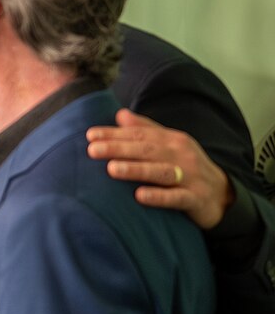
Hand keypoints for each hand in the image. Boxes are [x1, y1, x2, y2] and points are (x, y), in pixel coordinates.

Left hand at [86, 109, 234, 229]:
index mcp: (173, 140)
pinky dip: (159, 196)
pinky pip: (177, 197)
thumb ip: (146, 130)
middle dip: (119, 149)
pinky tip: (139, 196)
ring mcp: (190, 177)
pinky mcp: (196, 199)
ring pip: (161, 172)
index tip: (90, 135)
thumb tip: (120, 114)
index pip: (140, 135)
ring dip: (136, 170)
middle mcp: (182, 155)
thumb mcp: (169, 145)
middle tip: (92, 150)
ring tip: (111, 169)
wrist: (223, 194)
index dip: (115, 134)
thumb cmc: (186, 167)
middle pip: (147, 150)